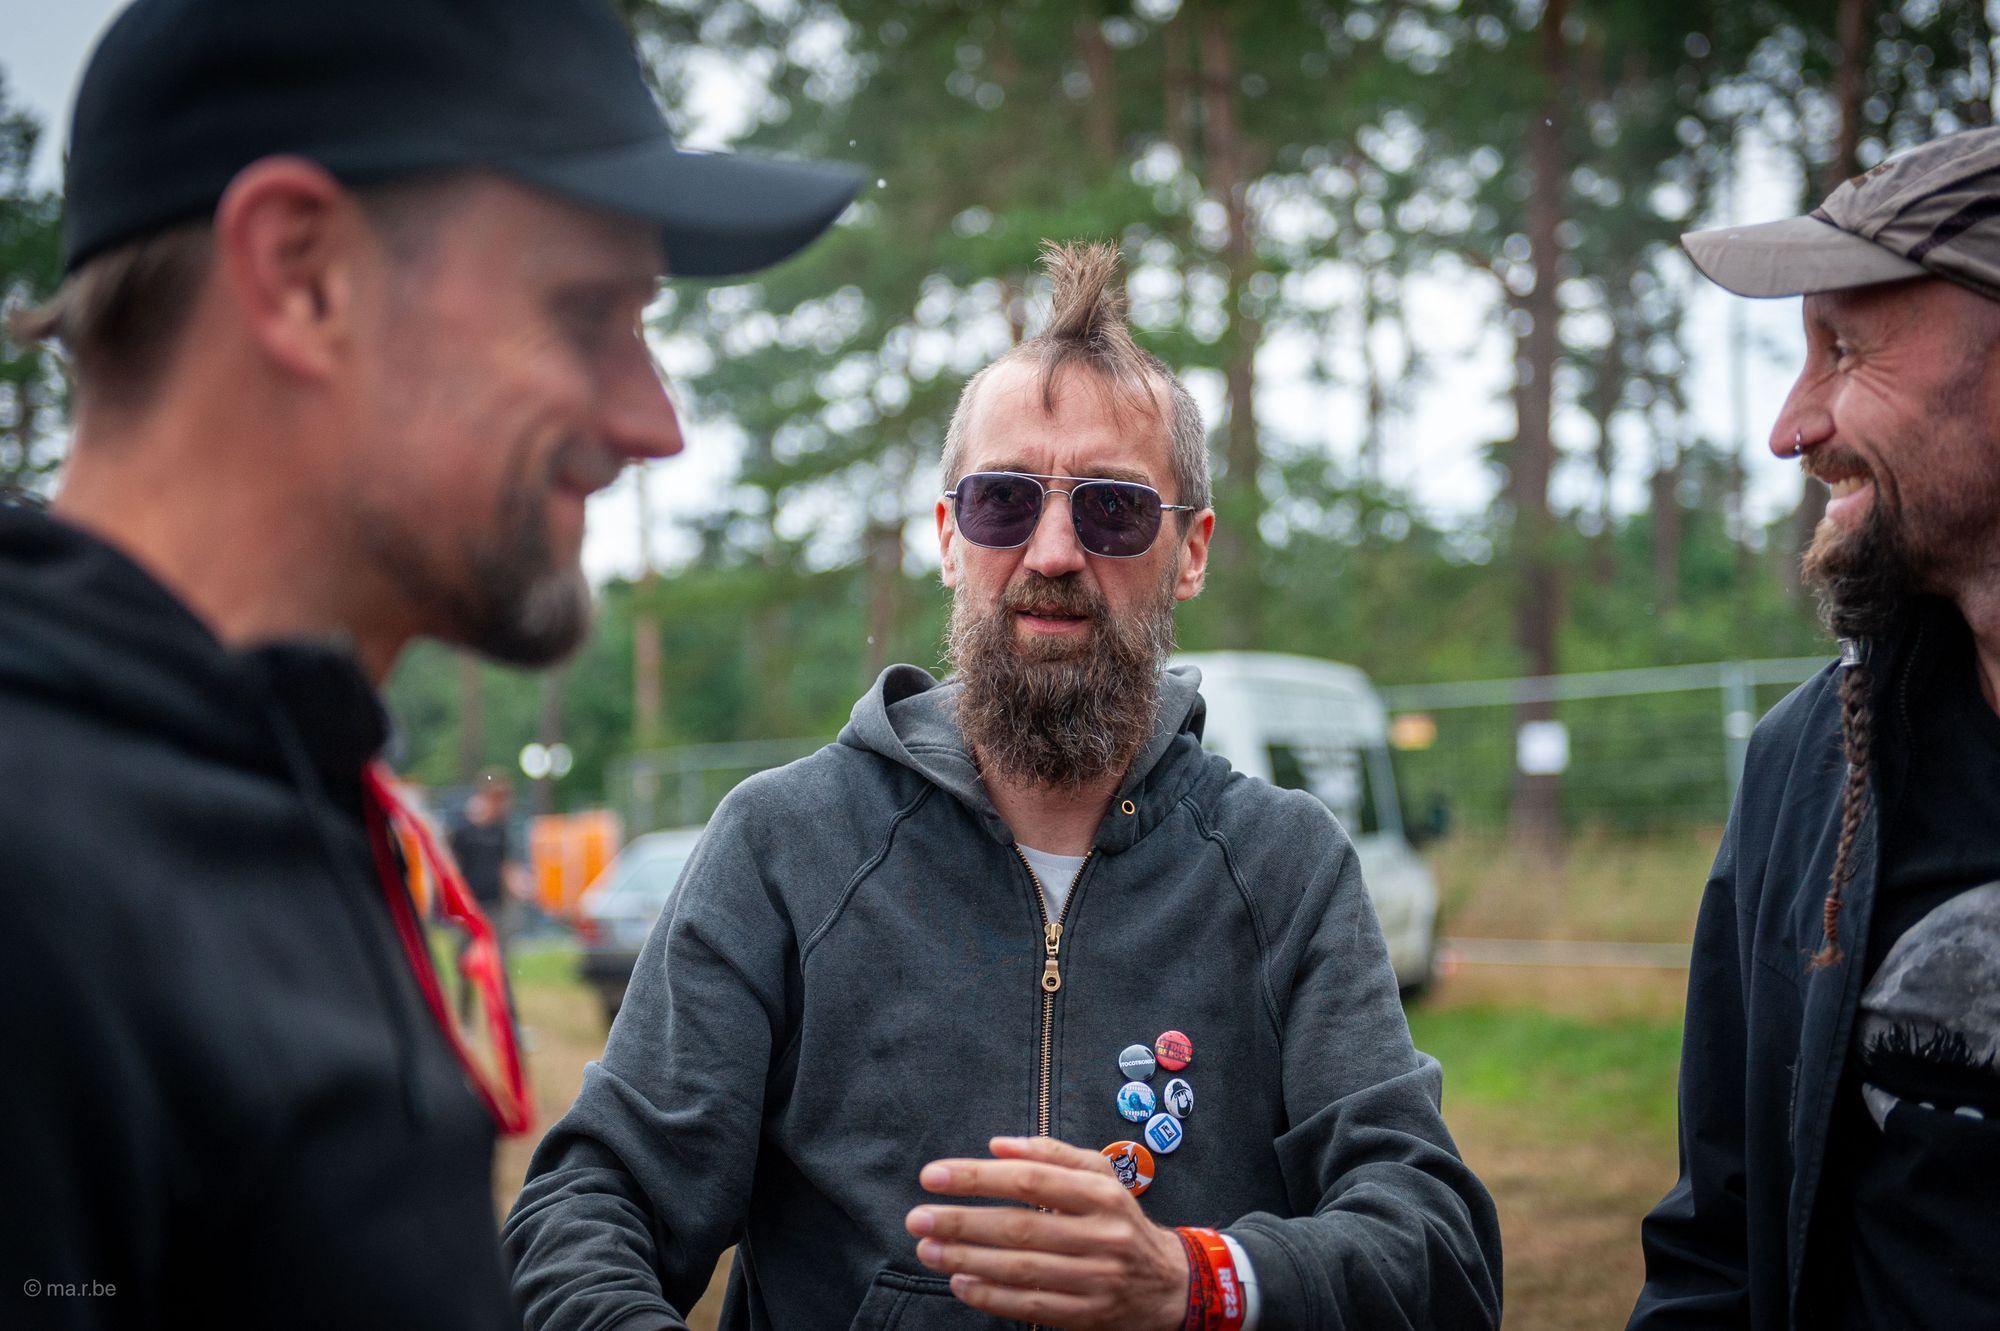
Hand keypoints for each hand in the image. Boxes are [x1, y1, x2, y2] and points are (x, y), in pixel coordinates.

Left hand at [905, 1135, 1186, 1330]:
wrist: (1168, 1283)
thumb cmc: (1120, 1219)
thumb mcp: (1099, 1174)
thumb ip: (1051, 1154)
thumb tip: (996, 1145)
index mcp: (1101, 1192)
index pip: (1030, 1179)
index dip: (977, 1177)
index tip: (933, 1176)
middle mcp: (1101, 1234)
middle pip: (1020, 1226)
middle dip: (961, 1222)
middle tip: (918, 1218)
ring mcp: (1095, 1278)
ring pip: (1021, 1269)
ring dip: (967, 1260)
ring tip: (928, 1250)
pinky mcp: (1088, 1314)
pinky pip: (1030, 1307)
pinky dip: (991, 1297)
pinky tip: (961, 1284)